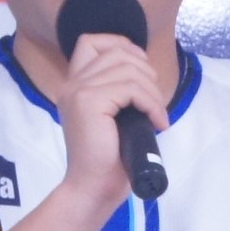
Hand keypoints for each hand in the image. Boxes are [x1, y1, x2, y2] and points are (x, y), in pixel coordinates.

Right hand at [55, 32, 168, 213]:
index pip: (91, 42)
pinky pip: (131, 88)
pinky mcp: (89, 102)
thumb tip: (146, 73)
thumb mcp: (112, 117)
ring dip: (153, 91)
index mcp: (74, 85)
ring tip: (158, 115)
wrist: (92, 188)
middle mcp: (72, 83)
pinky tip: (157, 122)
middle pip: (117, 51)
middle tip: (155, 101)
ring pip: (128, 69)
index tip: (142, 72)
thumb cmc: (107, 159)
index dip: (122, 47)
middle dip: (146, 72)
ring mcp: (78, 91)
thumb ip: (117, 92)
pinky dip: (151, 103)